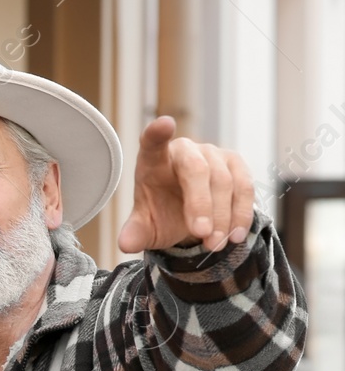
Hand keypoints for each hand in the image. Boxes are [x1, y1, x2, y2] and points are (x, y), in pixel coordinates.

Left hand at [118, 115, 253, 254]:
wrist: (189, 217)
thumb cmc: (161, 214)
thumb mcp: (145, 228)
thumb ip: (135, 233)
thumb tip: (125, 245)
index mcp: (153, 161)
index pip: (152, 143)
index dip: (157, 134)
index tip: (164, 125)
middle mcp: (184, 151)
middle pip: (197, 169)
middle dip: (201, 204)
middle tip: (201, 234)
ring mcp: (213, 155)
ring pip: (224, 181)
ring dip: (222, 216)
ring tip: (214, 245)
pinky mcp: (236, 165)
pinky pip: (244, 187)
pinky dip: (241, 213)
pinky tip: (235, 236)